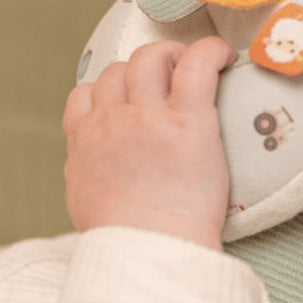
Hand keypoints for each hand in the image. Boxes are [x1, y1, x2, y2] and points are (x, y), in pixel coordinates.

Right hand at [62, 38, 235, 250]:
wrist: (147, 250)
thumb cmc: (119, 238)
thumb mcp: (81, 199)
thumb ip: (82, 169)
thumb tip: (87, 159)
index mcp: (84, 139)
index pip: (85, 93)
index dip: (107, 92)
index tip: (125, 101)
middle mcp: (111, 120)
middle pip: (118, 70)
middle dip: (139, 71)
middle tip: (166, 84)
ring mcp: (148, 117)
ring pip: (150, 58)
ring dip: (170, 56)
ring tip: (191, 68)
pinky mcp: (189, 120)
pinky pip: (195, 64)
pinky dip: (208, 51)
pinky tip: (221, 55)